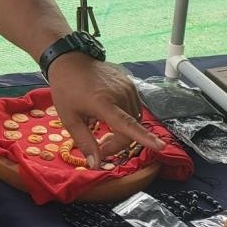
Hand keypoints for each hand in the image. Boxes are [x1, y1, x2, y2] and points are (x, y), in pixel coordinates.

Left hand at [46, 53, 164, 168]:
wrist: (70, 61)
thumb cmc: (66, 90)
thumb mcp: (69, 118)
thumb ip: (85, 142)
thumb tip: (96, 165)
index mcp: (104, 103)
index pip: (127, 124)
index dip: (144, 138)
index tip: (160, 146)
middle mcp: (120, 94)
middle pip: (130, 129)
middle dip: (117, 144)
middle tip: (100, 147)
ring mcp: (127, 87)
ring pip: (134, 120)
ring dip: (122, 131)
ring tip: (103, 129)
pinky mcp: (130, 84)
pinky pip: (134, 108)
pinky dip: (125, 118)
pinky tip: (110, 115)